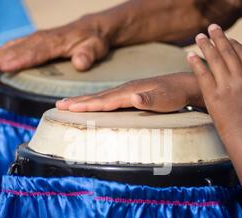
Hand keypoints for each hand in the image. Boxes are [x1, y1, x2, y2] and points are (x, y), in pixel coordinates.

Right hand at [0, 17, 110, 75]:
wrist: (94, 28)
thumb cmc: (95, 40)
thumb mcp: (96, 48)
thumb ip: (88, 55)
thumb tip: (80, 63)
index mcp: (55, 42)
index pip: (34, 52)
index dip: (18, 60)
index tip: (3, 68)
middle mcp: (43, 38)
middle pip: (18, 49)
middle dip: (0, 60)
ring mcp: (38, 38)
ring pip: (14, 46)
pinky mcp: (36, 40)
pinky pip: (16, 45)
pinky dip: (3, 51)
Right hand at [56, 72, 203, 112]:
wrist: (183, 85)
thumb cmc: (174, 95)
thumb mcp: (165, 100)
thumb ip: (149, 100)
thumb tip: (133, 98)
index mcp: (129, 92)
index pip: (104, 101)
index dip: (87, 105)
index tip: (70, 108)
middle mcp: (124, 90)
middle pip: (97, 97)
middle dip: (77, 102)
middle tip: (58, 106)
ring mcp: (126, 90)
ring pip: (100, 96)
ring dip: (82, 100)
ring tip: (67, 104)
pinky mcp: (128, 94)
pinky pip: (106, 98)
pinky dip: (94, 100)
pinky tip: (90, 104)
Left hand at [187, 24, 241, 140]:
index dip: (234, 44)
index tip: (227, 39)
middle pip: (227, 51)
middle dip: (218, 38)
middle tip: (211, 28)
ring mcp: (226, 85)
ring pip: (214, 59)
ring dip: (205, 45)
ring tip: (199, 37)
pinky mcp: (213, 95)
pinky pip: (202, 74)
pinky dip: (195, 63)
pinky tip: (190, 55)